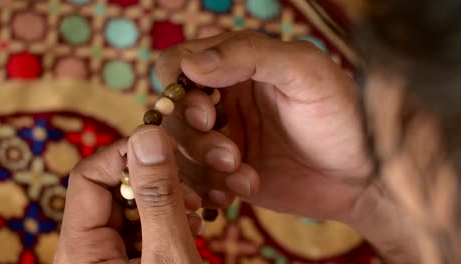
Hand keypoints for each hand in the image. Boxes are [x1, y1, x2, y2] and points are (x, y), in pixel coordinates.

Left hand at [54, 126, 202, 262]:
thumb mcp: (168, 254)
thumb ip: (158, 198)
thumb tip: (148, 135)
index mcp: (81, 251)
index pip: (88, 176)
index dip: (126, 155)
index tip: (168, 148)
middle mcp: (88, 250)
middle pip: (113, 189)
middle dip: (156, 182)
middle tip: (191, 194)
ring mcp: (110, 255)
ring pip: (133, 205)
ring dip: (168, 201)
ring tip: (196, 212)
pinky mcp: (131, 259)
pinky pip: (145, 225)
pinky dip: (170, 220)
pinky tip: (192, 228)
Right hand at [156, 31, 372, 220]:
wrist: (360, 175)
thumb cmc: (341, 115)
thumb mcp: (305, 71)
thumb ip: (250, 53)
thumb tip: (191, 62)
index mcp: (236, 65)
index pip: (177, 64)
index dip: (180, 89)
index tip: (208, 113)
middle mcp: (223, 99)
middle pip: (172, 113)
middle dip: (196, 138)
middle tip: (230, 154)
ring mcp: (221, 137)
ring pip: (179, 149)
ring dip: (205, 168)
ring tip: (245, 176)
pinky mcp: (225, 172)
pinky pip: (193, 180)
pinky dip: (207, 190)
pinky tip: (238, 191)